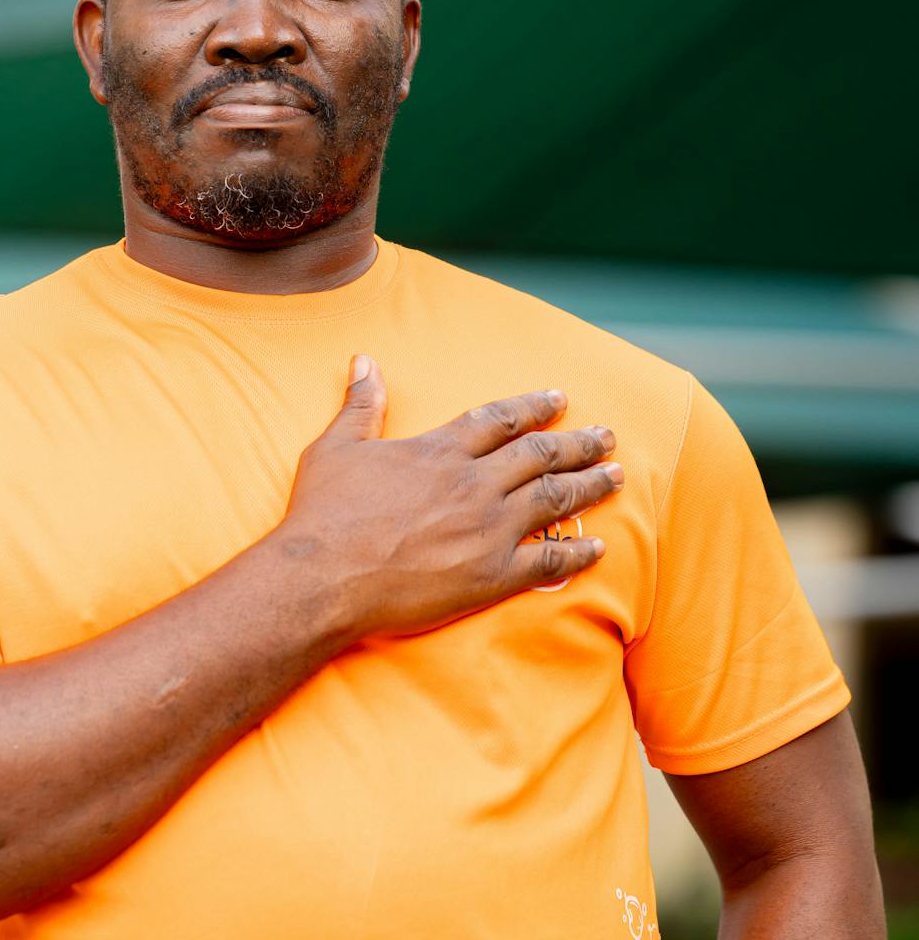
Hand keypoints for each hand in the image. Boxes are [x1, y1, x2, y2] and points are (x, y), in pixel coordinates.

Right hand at [276, 356, 621, 640]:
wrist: (324, 577)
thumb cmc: (324, 514)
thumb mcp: (337, 448)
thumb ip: (361, 405)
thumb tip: (365, 362)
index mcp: (441, 451)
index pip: (501, 419)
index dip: (533, 407)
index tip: (559, 399)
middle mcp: (474, 483)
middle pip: (540, 455)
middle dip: (578, 443)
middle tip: (606, 436)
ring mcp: (488, 529)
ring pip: (555, 499)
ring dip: (589, 485)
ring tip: (615, 475)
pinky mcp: (491, 575)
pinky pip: (549, 561)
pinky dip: (577, 553)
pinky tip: (599, 548)